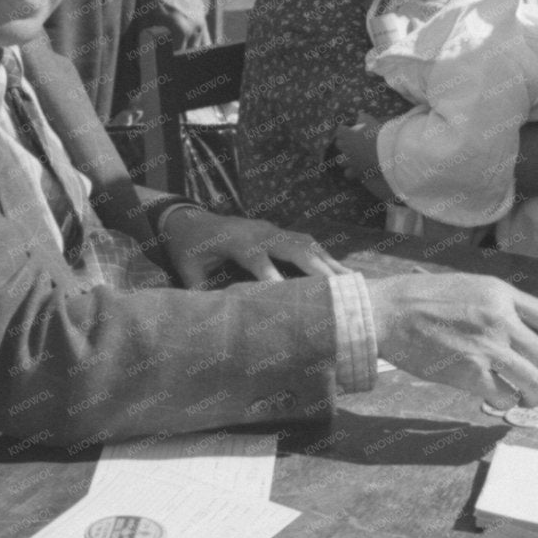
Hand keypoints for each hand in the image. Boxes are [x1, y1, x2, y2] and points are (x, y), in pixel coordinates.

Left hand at [161, 206, 346, 285]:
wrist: (189, 220)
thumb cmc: (188, 248)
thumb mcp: (186, 269)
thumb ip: (199, 291)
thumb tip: (211, 318)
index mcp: (235, 239)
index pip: (257, 257)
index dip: (272, 275)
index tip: (287, 296)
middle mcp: (259, 231)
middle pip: (292, 246)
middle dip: (315, 267)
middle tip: (336, 289)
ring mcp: (272, 229)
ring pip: (305, 243)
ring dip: (328, 262)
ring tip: (351, 283)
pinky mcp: (279, 232)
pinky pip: (306, 242)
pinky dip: (325, 257)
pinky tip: (342, 273)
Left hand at [331, 112, 383, 181]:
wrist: (385, 150)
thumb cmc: (378, 133)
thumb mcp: (370, 120)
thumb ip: (363, 117)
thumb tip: (359, 114)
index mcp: (347, 134)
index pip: (339, 130)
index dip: (343, 129)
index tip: (346, 127)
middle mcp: (346, 148)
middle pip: (339, 144)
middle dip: (343, 142)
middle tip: (350, 141)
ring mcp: (350, 160)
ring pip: (341, 161)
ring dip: (344, 159)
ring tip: (351, 157)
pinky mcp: (356, 170)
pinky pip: (349, 174)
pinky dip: (351, 172)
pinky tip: (356, 170)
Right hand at [366, 273, 537, 407]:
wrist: (388, 313)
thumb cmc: (421, 299)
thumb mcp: (469, 286)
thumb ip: (498, 305)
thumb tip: (523, 331)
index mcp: (501, 294)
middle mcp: (501, 319)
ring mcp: (487, 347)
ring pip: (534, 381)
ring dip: (535, 396)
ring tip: (527, 400)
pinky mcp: (470, 373)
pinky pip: (504, 396)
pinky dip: (505, 403)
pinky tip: (498, 399)